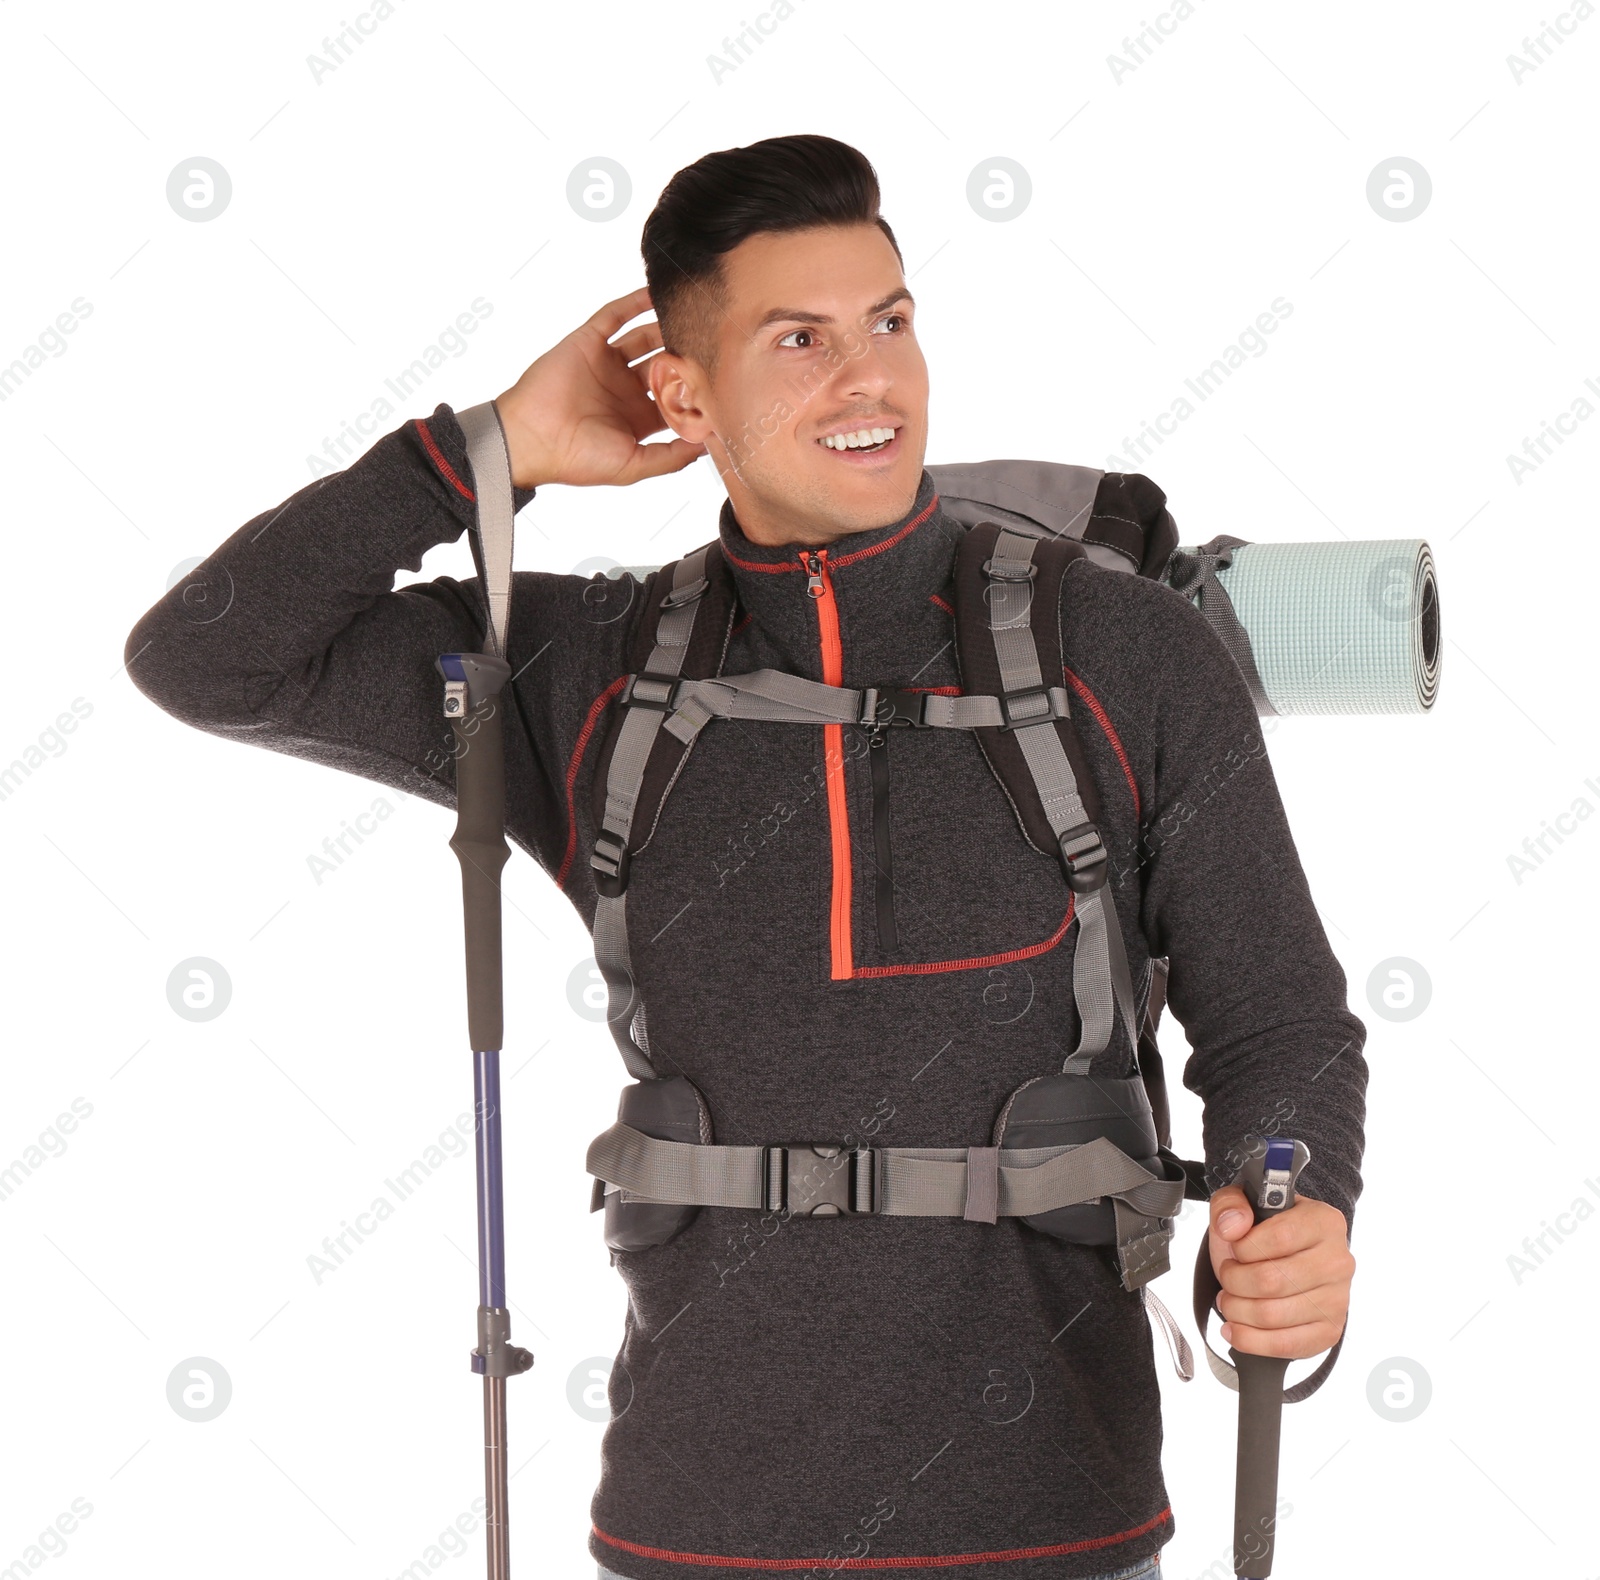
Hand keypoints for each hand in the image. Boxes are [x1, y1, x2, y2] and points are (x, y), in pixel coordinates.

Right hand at [493, 285, 704, 489]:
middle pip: (664, 364)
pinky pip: (615, 315)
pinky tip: (658, 293)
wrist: (530, 439)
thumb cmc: (577, 459)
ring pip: (644, 337)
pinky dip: (636, 302)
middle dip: (686, 356)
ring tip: (693, 315)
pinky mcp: (588, 341)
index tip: (723, 382)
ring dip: (667, 327)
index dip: (697, 391)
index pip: (676, 399)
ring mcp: (606, 363)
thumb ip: (671, 457)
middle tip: (714, 341)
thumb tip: (708, 445)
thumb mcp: (633, 465)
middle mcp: (624, 388)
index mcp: (637, 419)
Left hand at [1208, 1186, 1353, 1359]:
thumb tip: (1232, 1227)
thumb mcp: (1242, 1204)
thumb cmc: (1265, 1233)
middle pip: (1271, 1281)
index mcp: (1323, 1221)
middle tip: (1227, 1276)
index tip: (1234, 1249)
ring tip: (1230, 1299)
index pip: (1280, 1237)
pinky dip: (1250, 1340)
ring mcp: (1337, 1300)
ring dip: (1236, 1310)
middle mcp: (1338, 1261)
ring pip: (1272, 1316)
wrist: (1285, 1259)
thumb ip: (1230, 1204)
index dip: (1244, 1247)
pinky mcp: (1329, 1332)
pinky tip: (1235, 1328)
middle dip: (1233, 1281)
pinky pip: (1285, 1345)